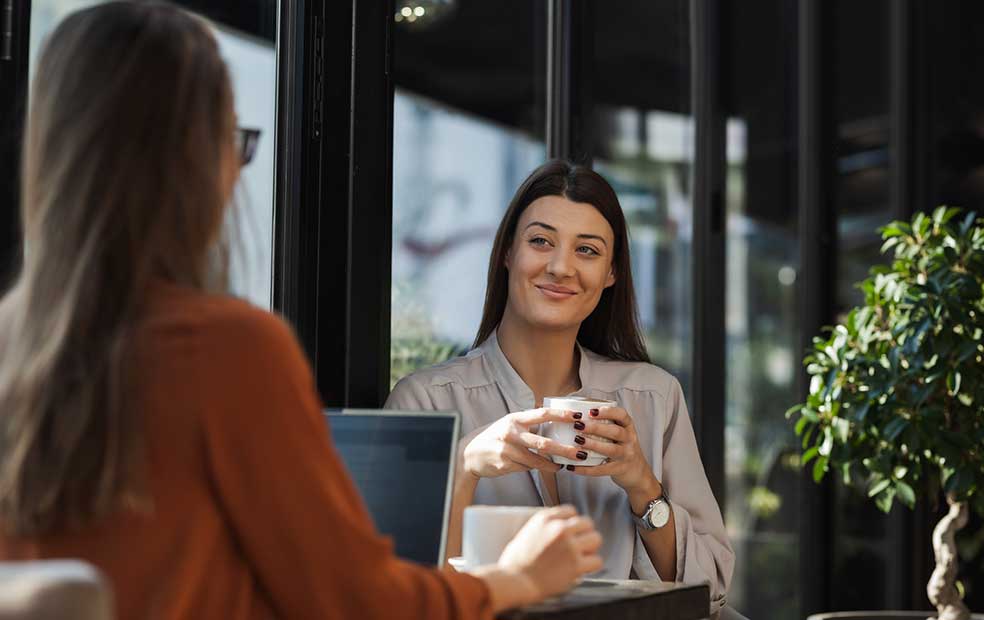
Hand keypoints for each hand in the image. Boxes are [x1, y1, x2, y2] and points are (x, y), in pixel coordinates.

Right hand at [461, 408, 584, 479]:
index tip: (577, 417)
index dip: (561, 415)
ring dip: (551, 465)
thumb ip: (527, 424)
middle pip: (544, 443)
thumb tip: (554, 425)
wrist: (470, 453)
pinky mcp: (505, 464)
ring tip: (560, 465)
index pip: (542, 414)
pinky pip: (526, 468)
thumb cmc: (494, 437)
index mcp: (515, 419)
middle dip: (564, 450)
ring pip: (536, 460)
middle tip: (579, 453)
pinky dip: (533, 468)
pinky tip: (535, 468)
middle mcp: (511, 433)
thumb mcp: (509, 424)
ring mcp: (508, 450)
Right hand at [496, 505, 603, 602]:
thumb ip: (543, 529)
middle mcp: (559, 529)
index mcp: (545, 519)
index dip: (572, 522)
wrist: (514, 582)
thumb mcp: (525, 534)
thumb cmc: (514, 563)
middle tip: (580, 545)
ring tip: (583, 556)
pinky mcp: (576, 565)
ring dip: (591, 548)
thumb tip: (556, 531)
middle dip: (585, 534)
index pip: (571, 511)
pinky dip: (591, 566)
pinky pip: (596, 560)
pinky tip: (583, 569)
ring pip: (596, 539)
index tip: (571, 532)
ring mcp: (570, 547)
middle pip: (587, 523)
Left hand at [566, 406, 661, 502]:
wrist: (636, 472)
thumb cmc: (621, 447)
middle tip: (578, 425)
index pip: (622, 415)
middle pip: (616, 431)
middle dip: (596, 428)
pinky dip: (586, 469)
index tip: (591, 411)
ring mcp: (626, 455)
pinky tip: (573, 467)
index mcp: (628, 427)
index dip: (608, 412)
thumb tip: (573, 415)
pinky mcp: (619, 469)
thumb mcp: (618, 433)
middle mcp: (629, 440)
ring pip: (611, 450)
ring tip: (577, 441)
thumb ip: (603, 424)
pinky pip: (602, 469)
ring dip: (593, 445)